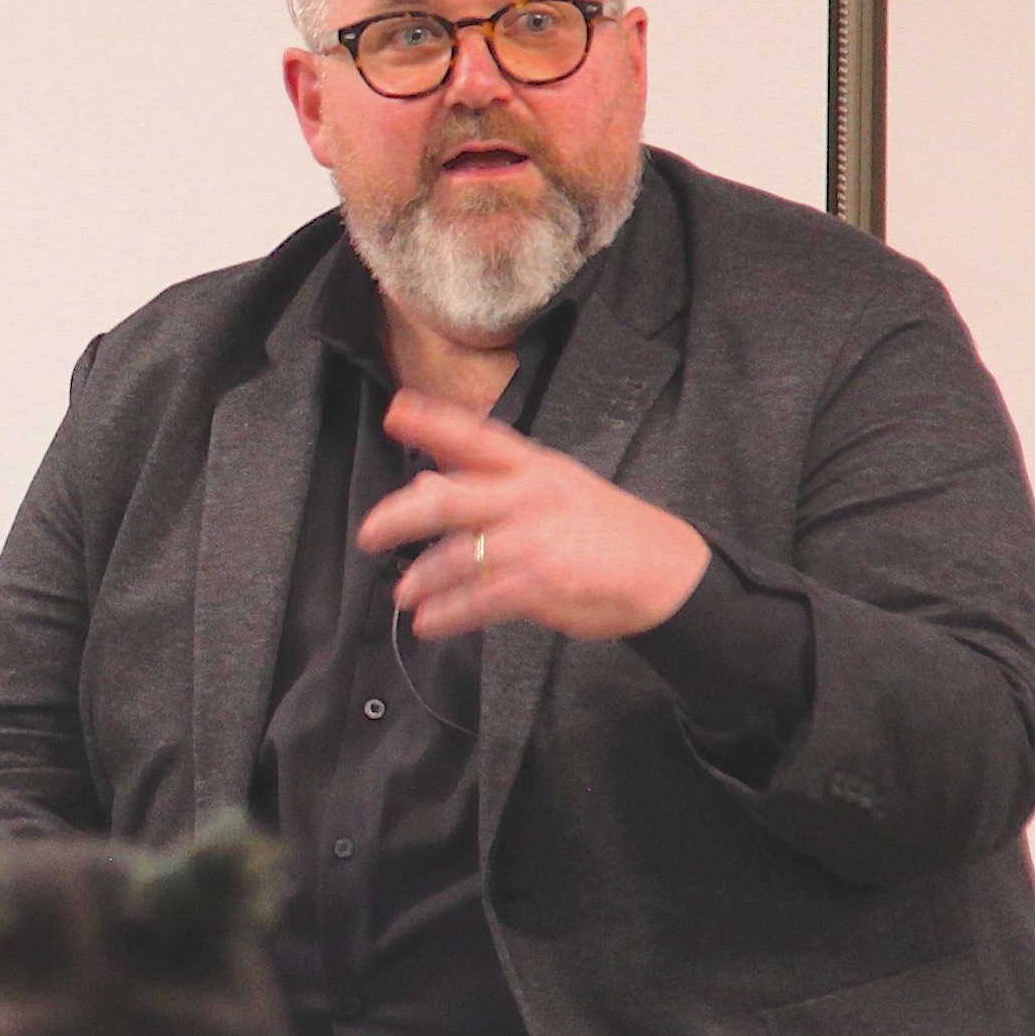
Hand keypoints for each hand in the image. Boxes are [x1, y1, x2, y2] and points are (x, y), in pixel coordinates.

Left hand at [357, 392, 713, 643]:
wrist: (666, 569)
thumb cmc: (605, 528)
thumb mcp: (552, 488)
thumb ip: (490, 484)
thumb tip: (428, 479)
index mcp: (533, 466)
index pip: (475, 435)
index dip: (432, 422)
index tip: (395, 412)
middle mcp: (529, 497)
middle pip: (448, 499)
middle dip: (399, 517)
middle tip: (368, 534)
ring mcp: (534, 541)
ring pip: (455, 557)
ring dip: (421, 579)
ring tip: (404, 594)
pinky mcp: (540, 585)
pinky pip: (478, 601)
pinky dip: (447, 615)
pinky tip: (429, 623)